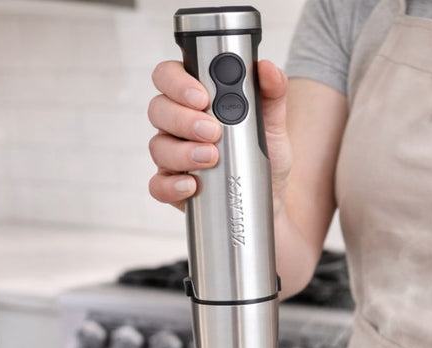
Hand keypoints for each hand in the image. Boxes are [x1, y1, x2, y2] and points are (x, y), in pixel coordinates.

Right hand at [146, 59, 291, 211]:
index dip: (178, 82)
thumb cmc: (264, 153)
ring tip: (212, 158)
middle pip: (158, 109)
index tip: (203, 98)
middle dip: (183, 119)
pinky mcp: (172, 185)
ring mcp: (172, 154)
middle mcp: (177, 123)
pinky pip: (158, 185)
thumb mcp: (273, 121)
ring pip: (158, 146)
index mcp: (194, 97)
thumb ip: (271, 91)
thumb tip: (267, 68)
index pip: (169, 76)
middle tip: (213, 131)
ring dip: (183, 152)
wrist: (272, 195)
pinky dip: (171, 185)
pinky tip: (192, 185)